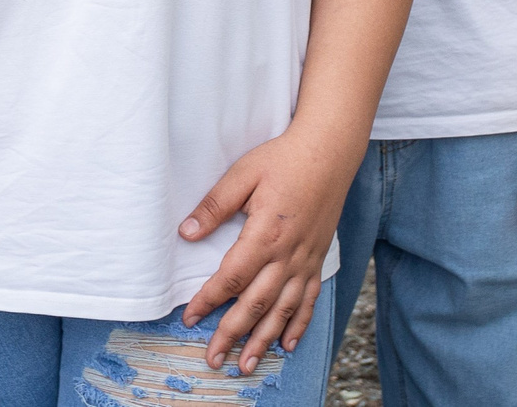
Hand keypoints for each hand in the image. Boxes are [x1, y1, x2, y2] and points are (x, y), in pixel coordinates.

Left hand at [177, 131, 339, 373]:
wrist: (329, 151)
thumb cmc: (283, 159)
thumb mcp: (242, 174)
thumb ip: (215, 205)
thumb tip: (187, 232)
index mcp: (264, 235)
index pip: (230, 278)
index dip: (208, 301)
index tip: (189, 318)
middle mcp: (287, 255)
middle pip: (255, 305)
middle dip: (232, 335)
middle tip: (214, 359)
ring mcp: (306, 260)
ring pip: (283, 311)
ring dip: (264, 341)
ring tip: (247, 365)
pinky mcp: (318, 259)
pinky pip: (309, 300)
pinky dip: (299, 325)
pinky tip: (288, 344)